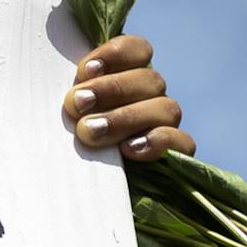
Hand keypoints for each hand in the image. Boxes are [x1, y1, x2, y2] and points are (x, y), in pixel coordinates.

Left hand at [64, 34, 195, 164]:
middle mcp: (150, 98)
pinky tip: (128, 149)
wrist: (78, 196)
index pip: (139, 50)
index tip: (85, 70)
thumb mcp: (65, 117)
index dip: (116, 54)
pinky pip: (183, 142)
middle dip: (111, 89)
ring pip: (166, 108)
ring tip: (90, 131)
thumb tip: (66, 90)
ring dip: (126, 117)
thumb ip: (72, 96)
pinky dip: (159, 141)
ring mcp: (164, 126)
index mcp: (127, 77)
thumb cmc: (64, 146)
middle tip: (77, 104)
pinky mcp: (175, 155)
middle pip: (149, 80)